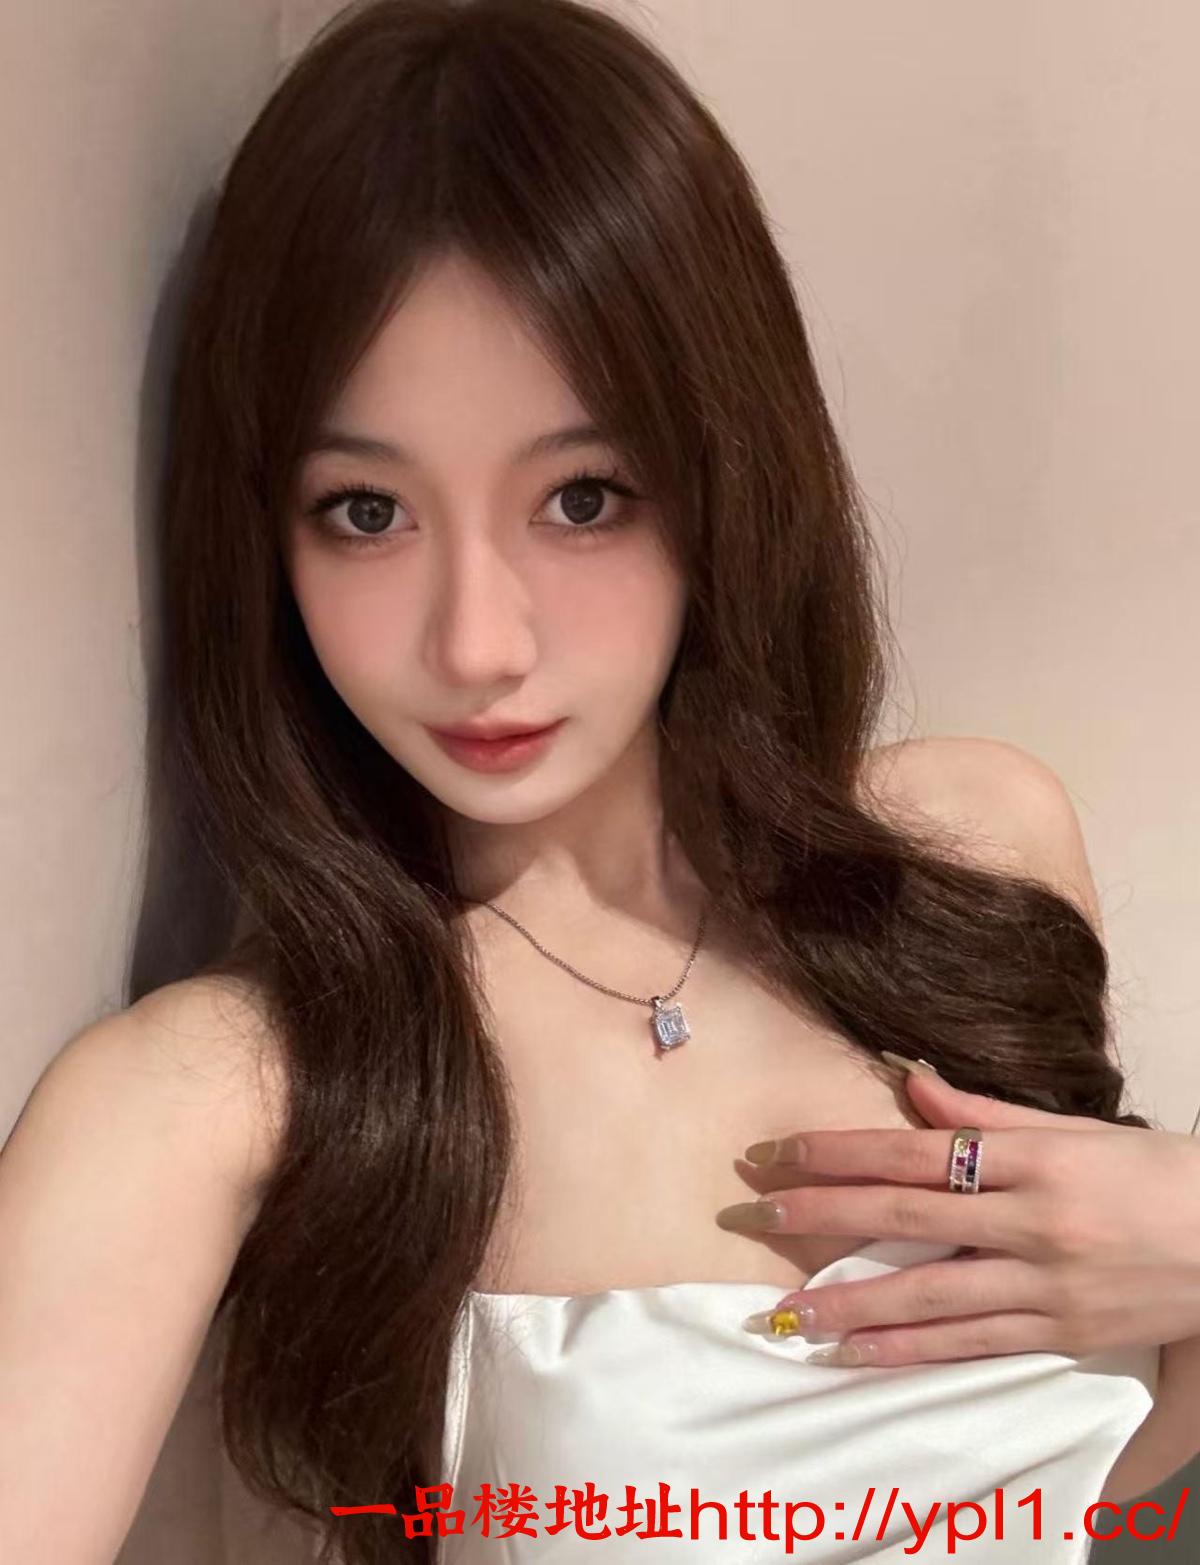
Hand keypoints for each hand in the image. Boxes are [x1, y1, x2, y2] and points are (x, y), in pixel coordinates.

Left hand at [717, 1067, 1199, 1366]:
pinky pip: (969, 1345)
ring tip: (788, 1311)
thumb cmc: (1153, 1173)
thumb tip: (905, 1083)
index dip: (841, 1152)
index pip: (914, 1152)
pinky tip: (857, 1353)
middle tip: (757, 1219)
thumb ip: (984, 1113)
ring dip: (851, 1303)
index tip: (781, 1153)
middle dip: (824, 1218)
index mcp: (1033, 1159)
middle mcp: (1032, 1223)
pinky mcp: (1060, 1335)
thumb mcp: (1073, 1129)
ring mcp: (1045, 1286)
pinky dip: (908, 1350)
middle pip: (907, 1216)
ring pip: (929, 1296)